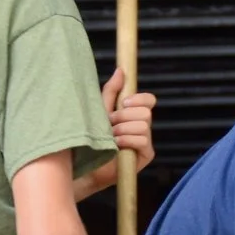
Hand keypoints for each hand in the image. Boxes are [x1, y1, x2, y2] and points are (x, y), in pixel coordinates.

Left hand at [78, 70, 157, 197]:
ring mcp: (146, 141)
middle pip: (146, 112)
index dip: (139, 99)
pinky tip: (116, 146)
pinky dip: (127, 140)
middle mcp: (143, 127)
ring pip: (143, 125)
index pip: (149, 100)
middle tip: (110, 125)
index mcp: (134, 115)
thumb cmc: (91, 138)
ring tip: (110, 138)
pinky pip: (142, 140)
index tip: (123, 103)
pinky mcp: (146, 155)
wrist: (85, 164)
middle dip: (124, 117)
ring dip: (122, 130)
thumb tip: (121, 70)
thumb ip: (111, 91)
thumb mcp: (99, 110)